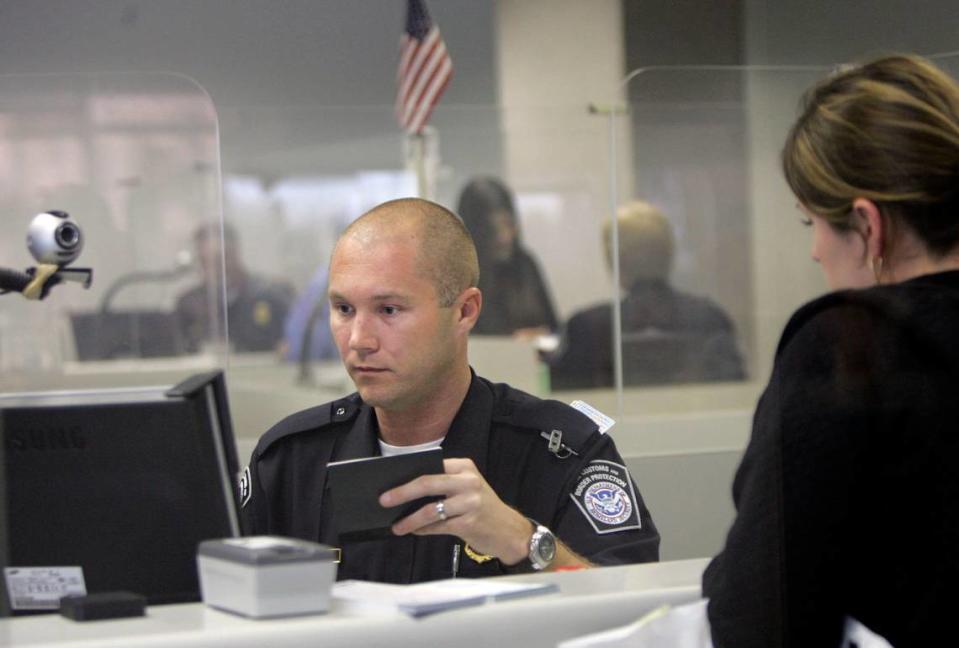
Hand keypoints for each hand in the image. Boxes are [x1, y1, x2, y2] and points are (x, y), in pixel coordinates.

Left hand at [379, 458, 531, 564]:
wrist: (510, 531)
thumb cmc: (482, 508)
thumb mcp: (467, 488)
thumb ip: (443, 486)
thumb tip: (405, 493)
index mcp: (464, 467)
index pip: (431, 467)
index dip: (408, 474)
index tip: (388, 480)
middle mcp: (468, 482)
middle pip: (428, 483)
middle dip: (402, 492)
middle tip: (384, 500)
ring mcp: (470, 502)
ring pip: (431, 509)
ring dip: (410, 519)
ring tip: (396, 526)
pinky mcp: (469, 523)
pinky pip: (438, 526)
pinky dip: (423, 530)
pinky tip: (413, 531)